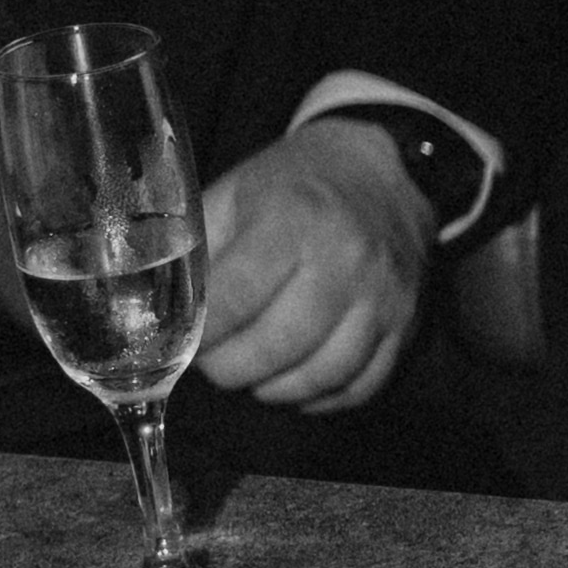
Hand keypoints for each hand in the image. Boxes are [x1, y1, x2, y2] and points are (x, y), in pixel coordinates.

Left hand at [196, 120, 432, 409]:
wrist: (385, 171)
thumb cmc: (296, 183)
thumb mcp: (236, 193)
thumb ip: (198, 248)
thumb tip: (159, 308)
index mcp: (293, 219)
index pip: (237, 299)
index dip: (203, 333)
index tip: (182, 342)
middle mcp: (345, 260)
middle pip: (279, 346)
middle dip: (231, 368)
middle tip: (212, 363)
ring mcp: (383, 297)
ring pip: (322, 374)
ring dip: (275, 387)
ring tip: (251, 374)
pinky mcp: (408, 323)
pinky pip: (361, 384)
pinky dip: (321, 396)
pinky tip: (294, 382)